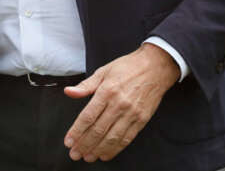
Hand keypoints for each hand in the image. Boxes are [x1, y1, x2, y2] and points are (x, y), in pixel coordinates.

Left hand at [62, 44, 179, 162]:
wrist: (156, 67)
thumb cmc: (128, 67)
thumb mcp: (103, 71)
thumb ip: (85, 85)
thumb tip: (69, 92)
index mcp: (107, 91)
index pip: (88, 116)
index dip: (77, 131)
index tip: (69, 141)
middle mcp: (119, 104)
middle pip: (98, 130)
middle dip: (84, 144)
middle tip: (75, 154)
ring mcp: (131, 114)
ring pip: (112, 138)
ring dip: (98, 150)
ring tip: (88, 157)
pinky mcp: (141, 120)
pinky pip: (126, 138)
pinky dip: (115, 149)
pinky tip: (105, 154)